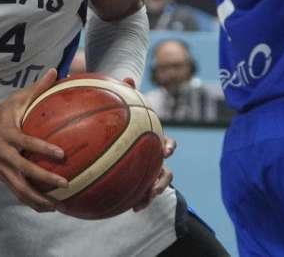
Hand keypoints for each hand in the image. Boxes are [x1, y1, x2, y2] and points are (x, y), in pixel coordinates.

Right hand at [0, 69, 68, 211]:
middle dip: (44, 180)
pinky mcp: (2, 177)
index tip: (62, 154)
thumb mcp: (17, 99)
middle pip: (24, 172)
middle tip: (65, 184)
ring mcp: (2, 169)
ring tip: (57, 206)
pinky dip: (32, 201)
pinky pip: (18, 192)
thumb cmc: (3, 112)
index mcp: (9, 135)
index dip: (43, 149)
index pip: (27, 143)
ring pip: (19, 189)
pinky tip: (48, 207)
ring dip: (37, 199)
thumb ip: (38, 88)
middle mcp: (4, 155)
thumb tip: (57, 71)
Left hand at [118, 77, 174, 211]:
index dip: (170, 147)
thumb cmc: (119, 114)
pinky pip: (136, 192)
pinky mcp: (135, 181)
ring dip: (150, 194)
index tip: (167, 149)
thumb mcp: (121, 104)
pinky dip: (133, 199)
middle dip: (162, 179)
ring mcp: (145, 170)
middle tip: (155, 187)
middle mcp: (153, 157)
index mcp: (153, 141)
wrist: (113, 130)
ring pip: (154, 185)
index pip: (167, 143)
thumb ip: (125, 93)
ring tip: (142, 202)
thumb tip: (128, 78)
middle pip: (165, 170)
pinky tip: (126, 206)